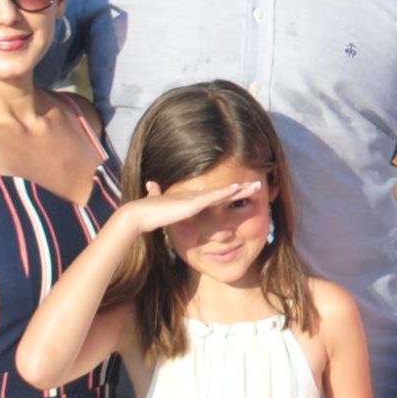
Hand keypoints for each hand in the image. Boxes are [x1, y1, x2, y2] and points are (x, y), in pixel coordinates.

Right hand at [120, 179, 261, 235]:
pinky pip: (214, 198)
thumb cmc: (147, 213)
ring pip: (224, 192)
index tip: (242, 189)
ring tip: (257, 186)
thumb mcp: (157, 204)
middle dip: (241, 189)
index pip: (215, 195)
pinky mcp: (193, 204)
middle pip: (224, 191)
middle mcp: (196, 196)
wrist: (139, 214)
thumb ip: (156, 194)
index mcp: (191, 200)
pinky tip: (238, 189)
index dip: (229, 192)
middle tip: (257, 186)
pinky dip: (227, 193)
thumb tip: (150, 184)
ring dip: (241, 190)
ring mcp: (195, 199)